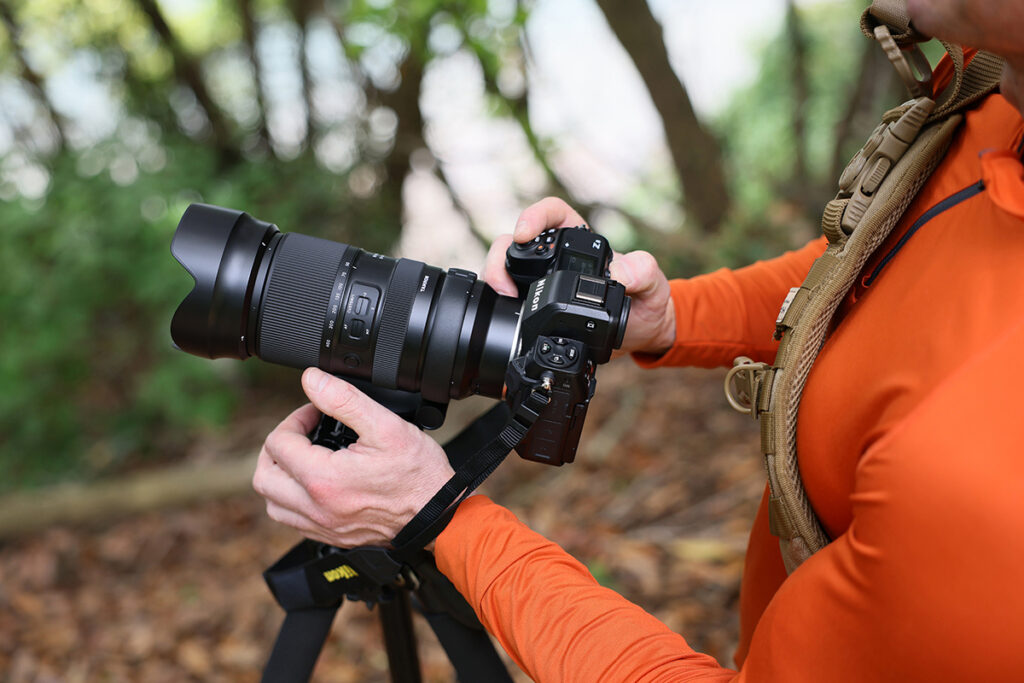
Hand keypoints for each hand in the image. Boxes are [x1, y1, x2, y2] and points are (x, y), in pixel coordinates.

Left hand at [252, 367, 454, 548]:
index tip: (317, 412)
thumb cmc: (419, 474)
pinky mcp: (331, 538)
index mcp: (324, 479)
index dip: (295, 419)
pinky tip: (316, 483)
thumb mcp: (385, 425)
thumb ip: (343, 399)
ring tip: (305, 458)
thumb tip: (312, 380)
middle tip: (303, 434)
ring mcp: (322, 527)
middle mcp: (316, 508)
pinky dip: (293, 499)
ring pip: (273, 503)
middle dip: (278, 447)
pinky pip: (292, 520)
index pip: (279, 443)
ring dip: (280, 476)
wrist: (439, 516)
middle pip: (264, 476)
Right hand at [483, 197, 675, 356]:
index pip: (552, 213)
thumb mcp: (652, 283)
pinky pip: (508, 299)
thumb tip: (615, 273)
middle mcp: (556, 257)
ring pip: (505, 268)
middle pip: (515, 241)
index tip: (525, 233)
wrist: (641, 335)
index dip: (534, 216)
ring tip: (504, 299)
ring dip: (496, 279)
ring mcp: (540, 281)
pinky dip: (501, 304)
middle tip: (506, 282)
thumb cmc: (647, 302)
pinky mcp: (533, 305)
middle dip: (501, 256)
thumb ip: (641, 271)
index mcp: (581, 241)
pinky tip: (507, 316)